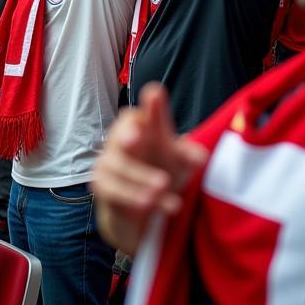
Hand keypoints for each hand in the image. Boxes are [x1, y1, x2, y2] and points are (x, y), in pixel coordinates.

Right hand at [91, 83, 206, 253]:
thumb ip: (188, 156)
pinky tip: (153, 203)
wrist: (141, 209)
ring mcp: (109, 162)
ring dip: (140, 177)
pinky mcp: (102, 185)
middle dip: (126, 133)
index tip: (155, 95)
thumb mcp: (179, 164)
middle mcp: (123, 141)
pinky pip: (113, 189)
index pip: (143, 113)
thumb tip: (201, 155)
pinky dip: (132, 197)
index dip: (149, 106)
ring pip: (117, 165)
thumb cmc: (160, 171)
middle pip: (120, 131)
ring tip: (163, 187)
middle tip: (136, 138)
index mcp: (143, 129)